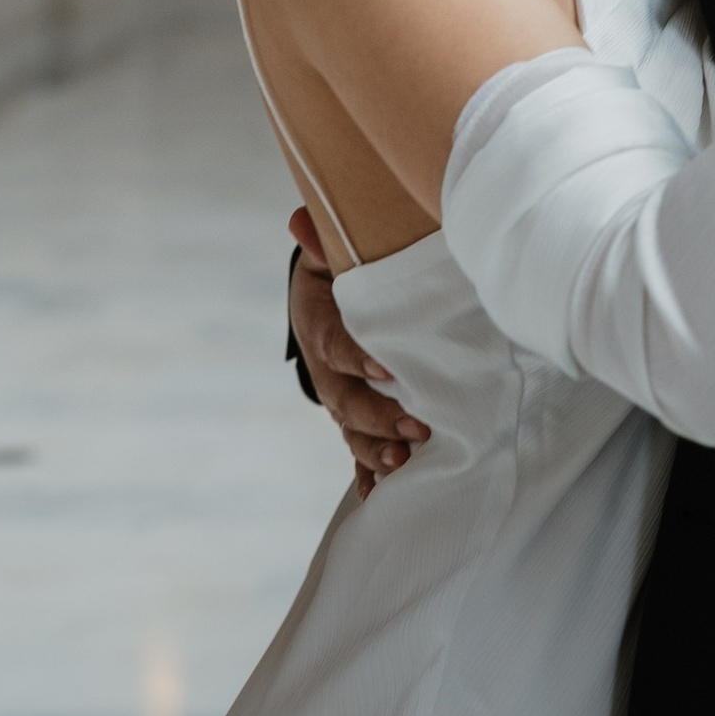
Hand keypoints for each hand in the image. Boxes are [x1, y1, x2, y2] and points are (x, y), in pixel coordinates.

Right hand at [289, 209, 430, 495]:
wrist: (326, 300)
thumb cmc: (336, 271)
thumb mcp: (328, 253)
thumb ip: (321, 240)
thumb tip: (300, 219)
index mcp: (319, 326)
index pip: (334, 345)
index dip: (356, 359)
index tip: (388, 369)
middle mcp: (326, 371)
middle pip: (346, 400)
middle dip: (377, 416)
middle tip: (414, 426)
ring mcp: (341, 398)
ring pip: (353, 432)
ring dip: (376, 450)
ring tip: (403, 461)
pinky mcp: (355, 418)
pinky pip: (359, 452)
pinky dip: (368, 475)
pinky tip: (380, 496)